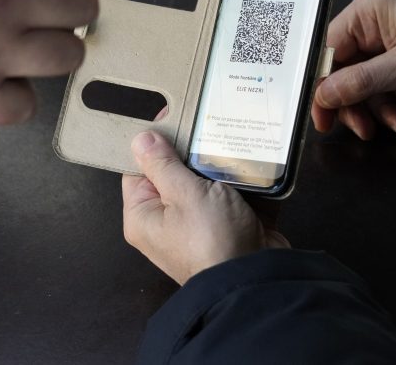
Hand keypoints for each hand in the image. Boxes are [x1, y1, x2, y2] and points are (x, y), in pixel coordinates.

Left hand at [122, 131, 289, 284]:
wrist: (256, 280)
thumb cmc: (213, 242)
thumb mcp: (184, 194)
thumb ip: (163, 164)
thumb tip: (141, 140)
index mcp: (144, 216)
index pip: (139, 169)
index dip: (155, 142)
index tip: (172, 116)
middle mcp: (168, 221)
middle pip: (176, 172)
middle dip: (194, 150)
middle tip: (207, 123)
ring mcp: (201, 224)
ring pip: (208, 181)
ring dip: (223, 163)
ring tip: (233, 137)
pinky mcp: (231, 224)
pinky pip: (234, 193)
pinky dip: (245, 179)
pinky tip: (254, 157)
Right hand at [311, 0, 395, 139]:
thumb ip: (362, 81)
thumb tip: (324, 94)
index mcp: (368, 10)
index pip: (328, 51)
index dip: (323, 87)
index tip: (323, 117)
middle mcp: (376, 20)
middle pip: (350, 71)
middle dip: (363, 104)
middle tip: (367, 130)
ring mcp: (394, 36)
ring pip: (375, 81)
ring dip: (390, 108)